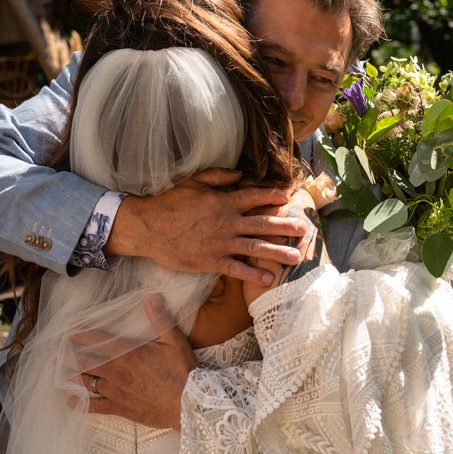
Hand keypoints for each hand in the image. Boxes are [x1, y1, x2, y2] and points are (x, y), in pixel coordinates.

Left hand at [71, 296, 197, 429]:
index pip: (97, 341)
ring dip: (73, 376)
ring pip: (86, 382)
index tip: (70, 333)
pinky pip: (95, 406)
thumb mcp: (174, 340)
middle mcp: (117, 372)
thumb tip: (151, 297)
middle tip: (59, 353)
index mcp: (128, 353)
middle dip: (70, 356)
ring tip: (62, 372)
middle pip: (85, 363)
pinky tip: (72, 400)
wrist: (190, 404)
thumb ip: (160, 318)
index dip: (81, 336)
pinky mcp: (120, 408)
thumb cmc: (182, 371)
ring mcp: (116, 391)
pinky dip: (81, 403)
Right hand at [107, 168, 308, 285]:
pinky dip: (253, 274)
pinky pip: (236, 268)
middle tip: (305, 230)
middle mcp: (226, 222)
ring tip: (297, 257)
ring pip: (255, 247)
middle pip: (263, 223)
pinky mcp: (210, 261)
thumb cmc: (168, 203)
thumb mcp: (193, 182)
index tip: (288, 198)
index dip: (273, 196)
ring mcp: (220, 243)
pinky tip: (269, 279)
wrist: (147, 228)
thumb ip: (218, 176)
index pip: (254, 197)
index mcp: (222, 201)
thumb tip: (239, 174)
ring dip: (278, 252)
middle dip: (286, 226)